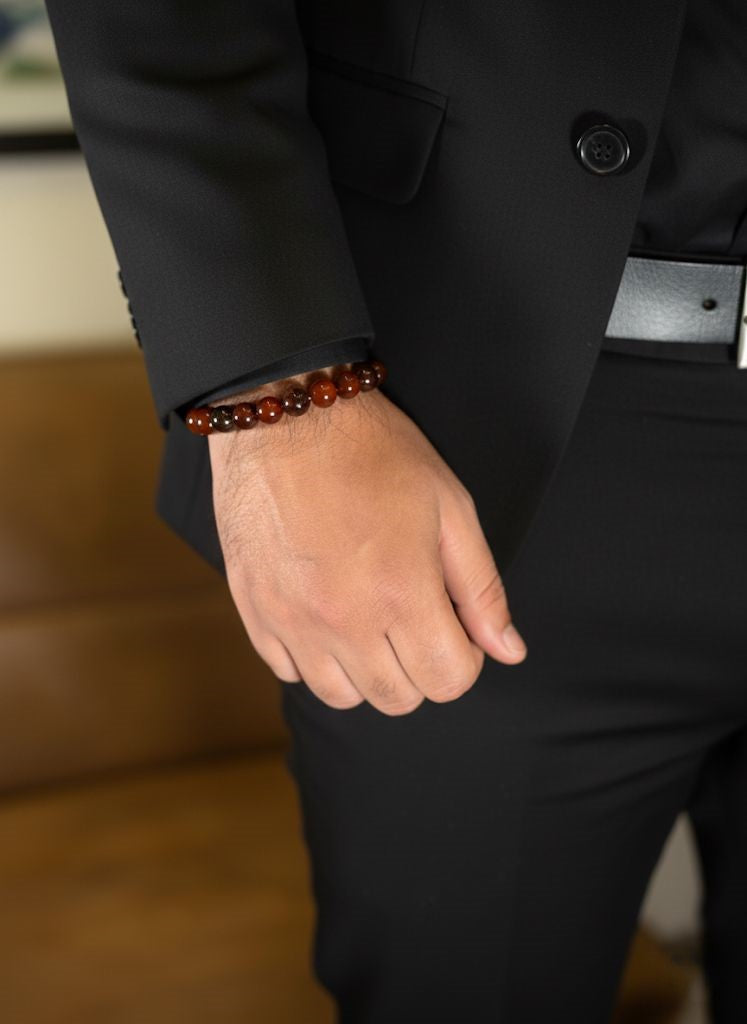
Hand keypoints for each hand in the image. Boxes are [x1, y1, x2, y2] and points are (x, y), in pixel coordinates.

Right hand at [208, 370, 526, 715]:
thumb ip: (481, 588)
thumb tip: (508, 651)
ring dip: (366, 671)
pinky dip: (314, 657)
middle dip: (419, 668)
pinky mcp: (254, 611)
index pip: (448, 680)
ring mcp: (292, 620)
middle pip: (397, 698)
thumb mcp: (449, 507)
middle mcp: (344, 619)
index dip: (464, 660)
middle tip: (414, 620)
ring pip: (341, 696)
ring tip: (369, 621)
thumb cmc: (372, 451)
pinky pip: (289, 672)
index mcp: (401, 592)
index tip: (455, 629)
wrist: (283, 416)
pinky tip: (325, 614)